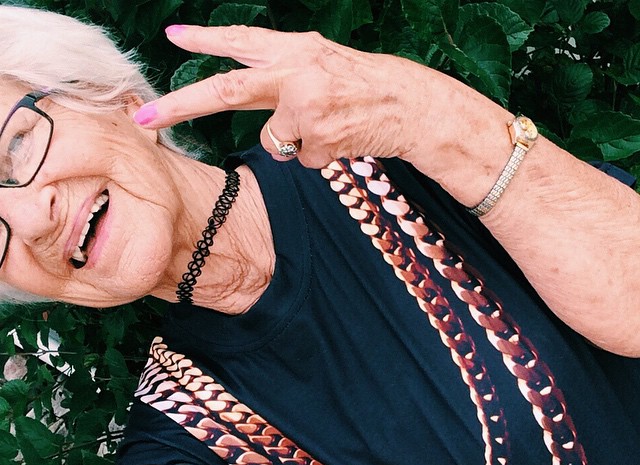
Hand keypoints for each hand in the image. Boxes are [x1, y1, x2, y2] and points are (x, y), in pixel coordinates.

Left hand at [134, 25, 425, 167]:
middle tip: (144, 116)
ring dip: (292, 142)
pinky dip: (315, 157)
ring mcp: (305, 106)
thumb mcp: (320, 62)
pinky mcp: (317, 138)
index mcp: (295, 48)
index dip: (206, 39)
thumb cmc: (362, 85)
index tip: (172, 36)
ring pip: (272, 140)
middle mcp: (294, 71)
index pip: (241, 41)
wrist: (407, 104)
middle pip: (226, 90)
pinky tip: (339, 140)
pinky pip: (299, 159)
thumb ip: (281, 73)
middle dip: (181, 105)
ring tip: (327, 127)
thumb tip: (248, 98)